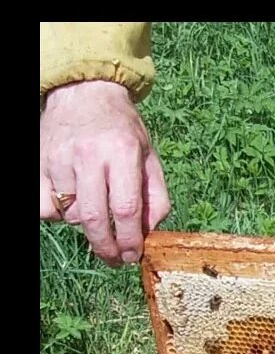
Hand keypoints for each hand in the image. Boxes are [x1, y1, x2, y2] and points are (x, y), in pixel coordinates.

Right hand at [40, 81, 170, 266]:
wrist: (85, 94)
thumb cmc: (123, 131)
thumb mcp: (150, 157)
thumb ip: (156, 196)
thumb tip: (148, 233)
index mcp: (122, 153)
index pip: (125, 208)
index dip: (129, 239)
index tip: (132, 256)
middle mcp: (88, 155)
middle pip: (93, 218)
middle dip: (105, 246)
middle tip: (114, 259)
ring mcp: (59, 158)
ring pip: (69, 214)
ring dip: (84, 226)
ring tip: (97, 215)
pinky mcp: (38, 162)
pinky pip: (44, 207)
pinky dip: (57, 215)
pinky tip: (71, 204)